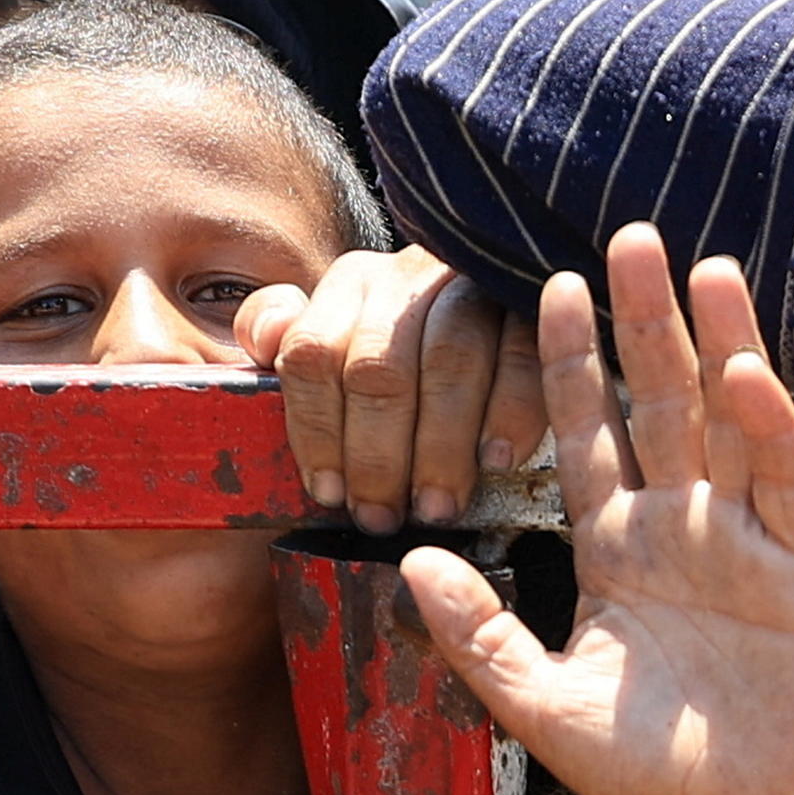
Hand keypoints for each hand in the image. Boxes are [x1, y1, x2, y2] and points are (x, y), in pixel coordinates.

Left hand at [242, 247, 551, 528]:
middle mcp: (407, 277)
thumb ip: (290, 339)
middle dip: (376, 454)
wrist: (504, 324)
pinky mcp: (531, 304)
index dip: (315, 431)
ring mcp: (473, 286)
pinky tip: (498, 460)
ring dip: (440, 446)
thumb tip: (262, 340)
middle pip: (378, 367)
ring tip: (436, 508)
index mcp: (350, 286)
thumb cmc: (406, 365)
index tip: (327, 494)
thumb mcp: (338, 345)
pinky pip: (523, 355)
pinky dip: (509, 412)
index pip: (312, 354)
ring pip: (448, 363)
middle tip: (382, 518)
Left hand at [405, 234, 793, 794]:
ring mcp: (743, 541)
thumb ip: (474, 633)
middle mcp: (679, 528)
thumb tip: (407, 557)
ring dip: (718, 344)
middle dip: (645, 320)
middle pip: (661, 401)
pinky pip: (784, 483)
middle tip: (628, 234)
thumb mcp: (536, 701)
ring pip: (729, 420)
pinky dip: (769, 428)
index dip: (573, 363)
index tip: (552, 288)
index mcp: (615, 549)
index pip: (590, 434)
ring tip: (703, 265)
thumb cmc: (637, 769)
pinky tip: (746, 372)